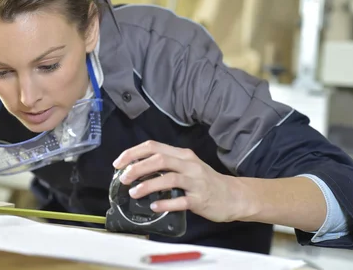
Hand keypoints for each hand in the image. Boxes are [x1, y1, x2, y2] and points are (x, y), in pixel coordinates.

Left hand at [112, 141, 245, 222]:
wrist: (234, 196)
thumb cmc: (204, 181)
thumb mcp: (186, 166)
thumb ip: (165, 165)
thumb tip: (136, 169)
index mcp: (182, 154)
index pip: (153, 146)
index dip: (133, 153)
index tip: (118, 163)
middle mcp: (188, 164)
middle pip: (159, 160)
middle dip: (137, 168)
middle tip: (123, 179)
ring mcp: (196, 182)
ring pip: (169, 178)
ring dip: (148, 185)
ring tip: (134, 193)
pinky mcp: (201, 199)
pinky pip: (181, 201)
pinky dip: (166, 203)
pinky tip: (155, 206)